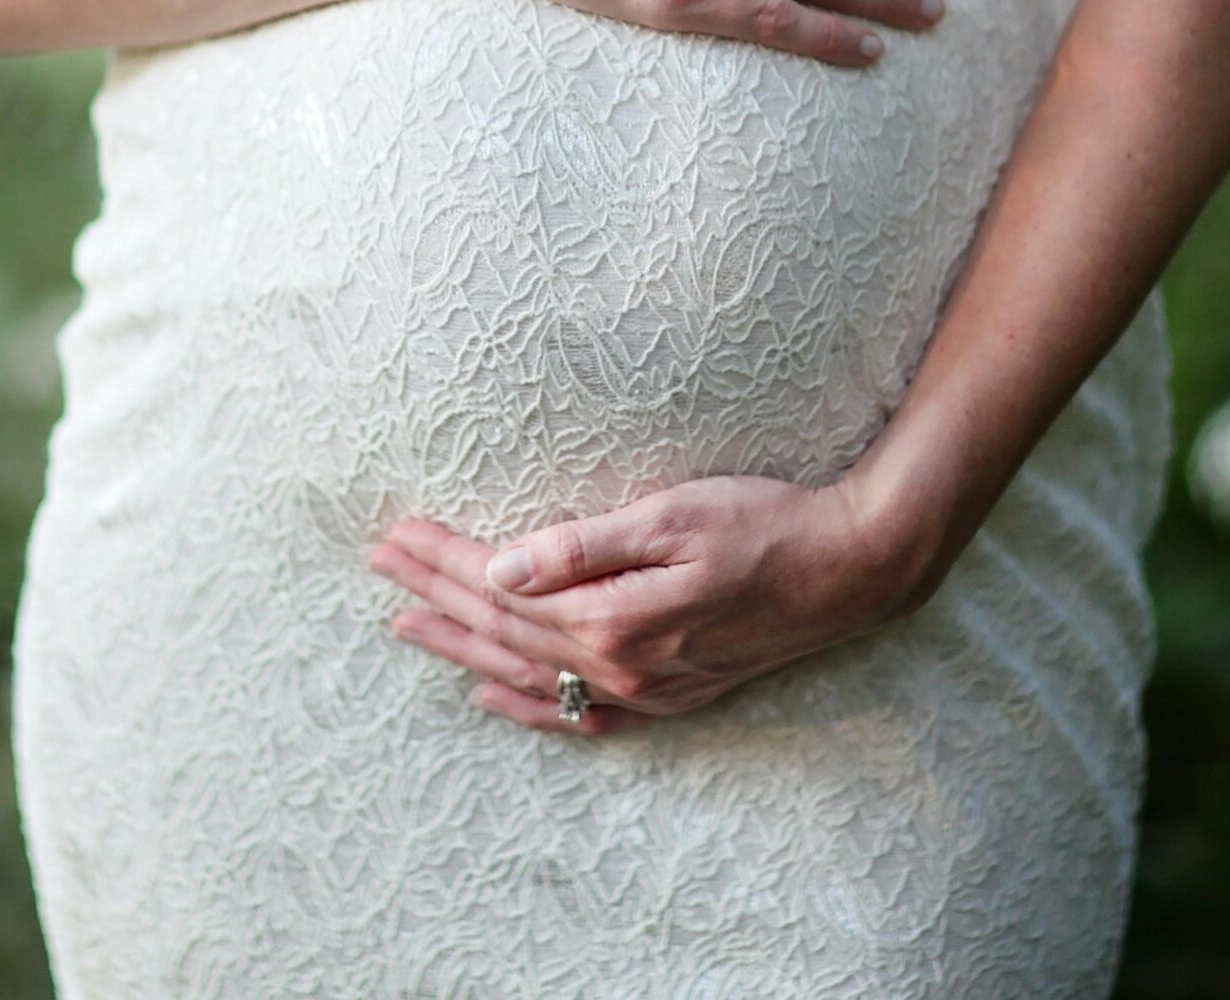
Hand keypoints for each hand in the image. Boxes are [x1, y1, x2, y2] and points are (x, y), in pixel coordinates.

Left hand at [365, 475, 924, 735]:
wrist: (850, 570)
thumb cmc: (766, 524)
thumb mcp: (673, 516)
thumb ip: (583, 547)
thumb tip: (501, 566)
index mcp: (613, 617)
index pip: (501, 585)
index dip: (443, 558)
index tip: (395, 533)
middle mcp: (620, 665)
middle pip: (503, 629)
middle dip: (435, 596)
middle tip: (379, 566)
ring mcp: (645, 688)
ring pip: (529, 670)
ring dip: (464, 645)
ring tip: (407, 626)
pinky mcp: (670, 694)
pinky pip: (580, 714)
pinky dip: (528, 705)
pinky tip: (491, 695)